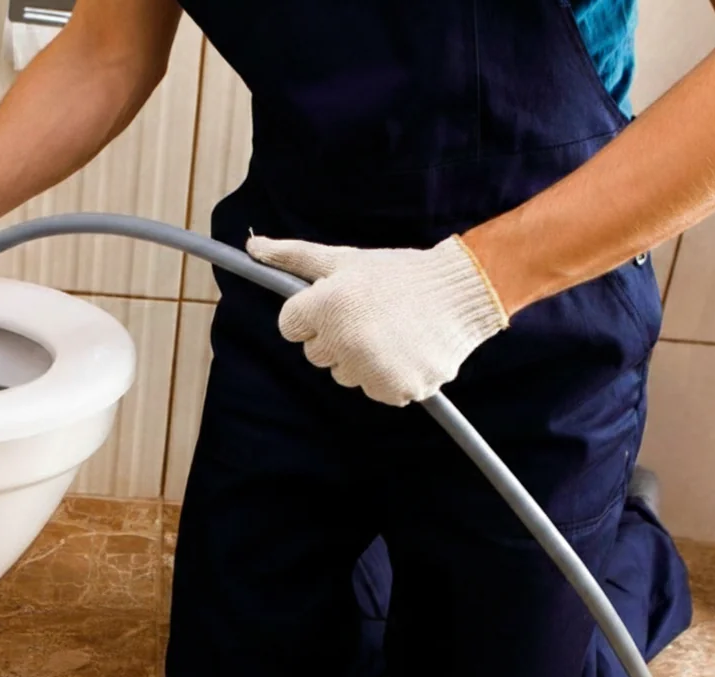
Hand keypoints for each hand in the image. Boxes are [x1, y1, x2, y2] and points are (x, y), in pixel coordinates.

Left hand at [247, 234, 509, 406]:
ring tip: (392, 330)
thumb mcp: (341, 259)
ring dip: (361, 359)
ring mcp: (369, 369)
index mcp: (325, 307)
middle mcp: (343, 342)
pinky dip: (388, 376)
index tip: (340, 302)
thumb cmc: (397, 273)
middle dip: (335, 336)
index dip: (312, 313)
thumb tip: (252, 247)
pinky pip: (375, 390)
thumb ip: (292, 256)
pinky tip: (407, 349)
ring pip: (345, 375)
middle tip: (370, 314)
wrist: (462, 291)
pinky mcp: (395, 390)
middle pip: (315, 354)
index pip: (289, 326)